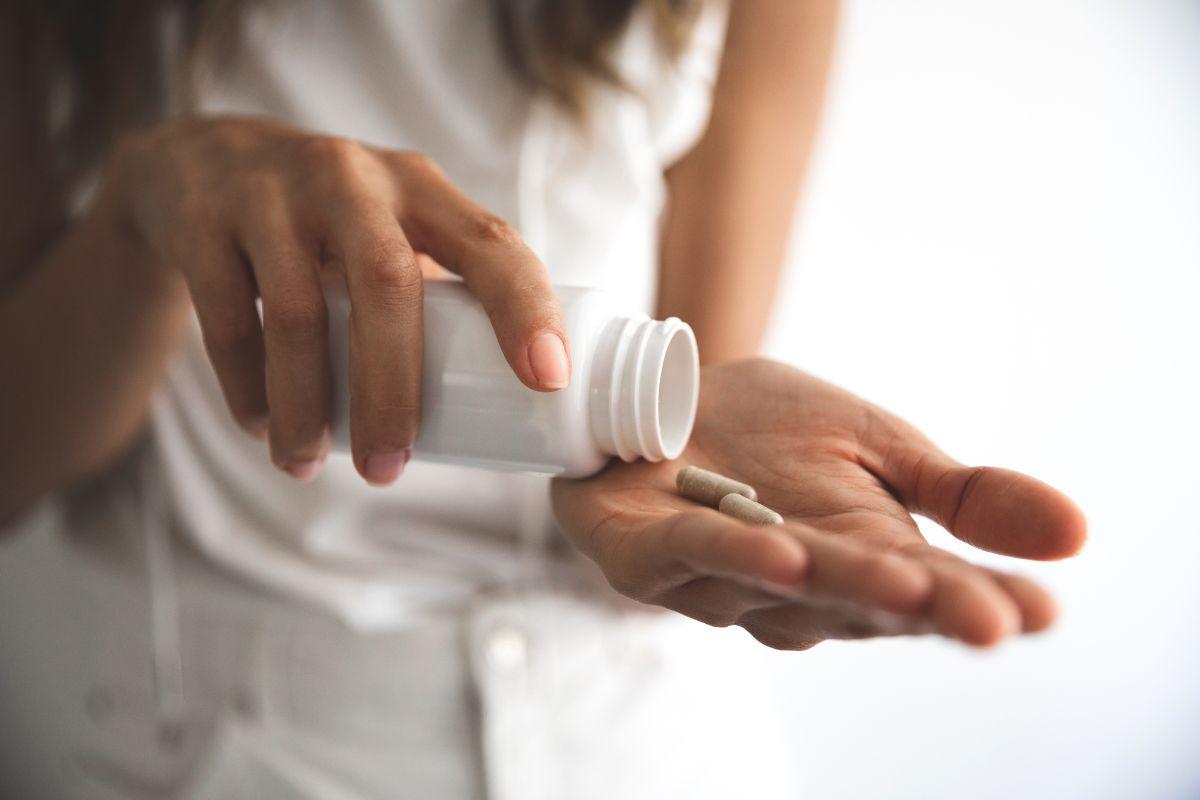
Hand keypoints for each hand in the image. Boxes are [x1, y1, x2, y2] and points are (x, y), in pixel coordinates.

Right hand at [96, 116, 569, 483]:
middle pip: (388, 285)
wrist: (202, 161)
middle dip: (393, 391)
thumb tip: (504, 409)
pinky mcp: (203, 220)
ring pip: (298, 314)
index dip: (527, 309)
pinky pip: (229, 319)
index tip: (547, 381)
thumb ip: (439, 289)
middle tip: (388, 470)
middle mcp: (353, 178)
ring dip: (308, 406)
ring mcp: (273, 193)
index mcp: (421, 188)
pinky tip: (262, 428)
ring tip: (310, 464)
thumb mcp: (393, 226)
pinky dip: (247, 387)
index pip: (492, 243)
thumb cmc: (332, 220)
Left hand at [552, 359, 1086, 648]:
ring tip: (899, 579)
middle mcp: (793, 588)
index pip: (928, 594)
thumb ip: (960, 494)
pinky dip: (735, 554)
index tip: (1040, 611)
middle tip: (989, 616)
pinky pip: (691, 556)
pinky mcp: (644, 556)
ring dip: (837, 584)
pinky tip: (783, 550)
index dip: (979, 605)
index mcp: (858, 563)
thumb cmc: (770, 431)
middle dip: (922, 608)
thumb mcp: (880, 446)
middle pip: (863, 603)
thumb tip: (1076, 531)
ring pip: (782, 588)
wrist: (665, 393)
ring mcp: (716, 579)